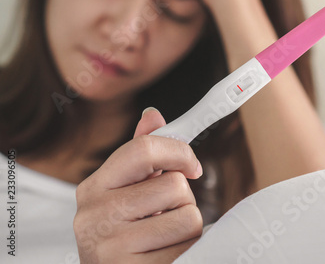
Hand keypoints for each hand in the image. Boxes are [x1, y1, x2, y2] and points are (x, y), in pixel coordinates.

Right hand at [74, 108, 202, 262]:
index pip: (143, 149)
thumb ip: (141, 156)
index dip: (179, 152)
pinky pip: (189, 247)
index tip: (192, 166)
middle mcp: (94, 216)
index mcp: (93, 188)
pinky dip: (187, 250)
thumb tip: (153, 115)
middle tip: (166, 216)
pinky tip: (166, 256)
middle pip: (174, 185)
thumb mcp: (127, 192)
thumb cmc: (126, 234)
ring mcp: (111, 248)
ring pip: (188, 216)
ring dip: (187, 228)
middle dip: (182, 200)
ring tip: (164, 238)